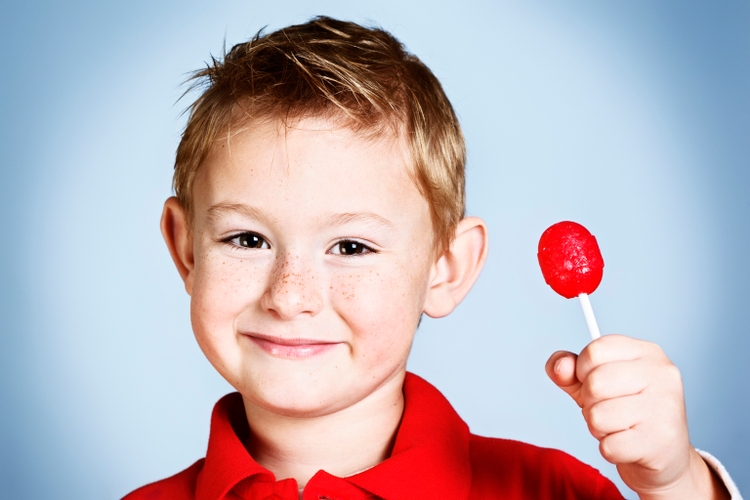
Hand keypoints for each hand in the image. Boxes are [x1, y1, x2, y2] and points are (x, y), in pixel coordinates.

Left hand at [545, 335, 728, 498]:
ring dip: (599, 428)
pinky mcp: (660, 440)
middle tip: (609, 410)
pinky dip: (610, 449)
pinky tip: (629, 445)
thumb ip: (570, 371)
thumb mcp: (596, 384)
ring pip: (598, 416)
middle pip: (594, 383)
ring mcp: (664, 407)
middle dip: (590, 403)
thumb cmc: (628, 413)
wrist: (666, 457)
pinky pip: (609, 446)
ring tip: (620, 427)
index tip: (597, 383)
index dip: (583, 371)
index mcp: (647, 352)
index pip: (595, 350)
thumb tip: (559, 367)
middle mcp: (662, 374)